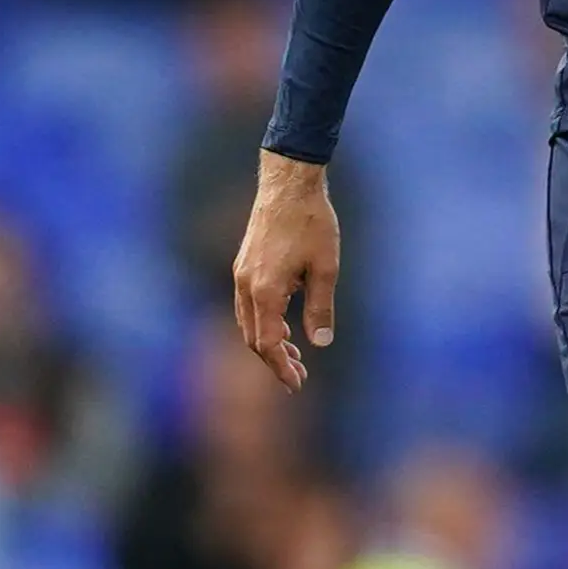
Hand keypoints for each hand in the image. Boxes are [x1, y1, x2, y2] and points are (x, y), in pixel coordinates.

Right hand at [232, 153, 340, 391]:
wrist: (288, 184)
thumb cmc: (312, 223)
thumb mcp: (326, 267)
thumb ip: (321, 306)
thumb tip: (320, 342)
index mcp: (265, 291)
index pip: (268, 344)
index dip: (282, 367)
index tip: (298, 384)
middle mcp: (245, 286)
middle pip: (253, 338)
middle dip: (275, 361)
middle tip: (299, 376)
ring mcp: (240, 275)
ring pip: (247, 323)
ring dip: (267, 343)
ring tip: (294, 356)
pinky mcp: (243, 265)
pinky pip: (247, 306)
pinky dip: (262, 323)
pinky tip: (283, 326)